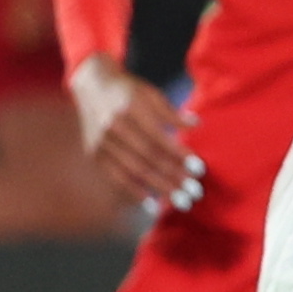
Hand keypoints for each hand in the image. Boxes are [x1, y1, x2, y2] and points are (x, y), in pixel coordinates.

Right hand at [71, 56, 200, 211]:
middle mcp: (113, 127)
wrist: (92, 86)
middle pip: (147, 159)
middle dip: (173, 178)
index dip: (179, 156)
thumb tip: (196, 125)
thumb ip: (171, 112)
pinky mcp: (94, 154)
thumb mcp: (151, 93)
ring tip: (182, 202)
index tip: (200, 170)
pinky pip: (115, 178)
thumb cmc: (130, 91)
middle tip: (195, 193)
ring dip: (159, 189)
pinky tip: (152, 205)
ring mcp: (101, 142)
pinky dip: (134, 193)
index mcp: (130, 110)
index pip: (158, 138)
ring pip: (133, 171)